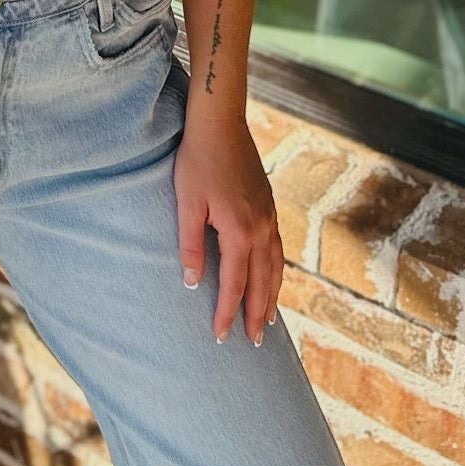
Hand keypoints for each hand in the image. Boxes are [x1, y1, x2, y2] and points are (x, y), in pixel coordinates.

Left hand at [173, 118, 283, 345]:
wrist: (221, 122)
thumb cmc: (197, 160)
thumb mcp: (186, 203)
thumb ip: (189, 245)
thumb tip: (190, 283)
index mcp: (239, 231)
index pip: (233, 284)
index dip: (226, 313)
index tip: (221, 338)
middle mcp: (261, 228)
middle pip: (262, 282)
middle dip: (256, 314)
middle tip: (254, 343)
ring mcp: (269, 216)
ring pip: (275, 267)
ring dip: (271, 296)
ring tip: (266, 320)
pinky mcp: (269, 205)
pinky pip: (278, 249)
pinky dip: (276, 272)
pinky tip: (271, 277)